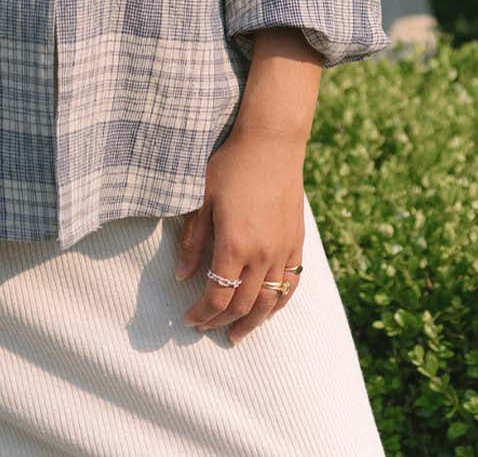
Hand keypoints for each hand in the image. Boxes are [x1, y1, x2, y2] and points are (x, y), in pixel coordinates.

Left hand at [175, 127, 305, 341]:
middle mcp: (262, 255)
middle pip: (243, 304)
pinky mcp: (296, 241)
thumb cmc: (230, 166)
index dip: (202, 313)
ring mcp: (283, 250)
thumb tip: (181, 275)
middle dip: (222, 321)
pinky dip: (278, 302)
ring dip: (252, 322)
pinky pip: (291, 283)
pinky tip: (269, 308)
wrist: (270, 143)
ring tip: (237, 333)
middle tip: (206, 328)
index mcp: (234, 245)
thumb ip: (193, 241)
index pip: (217, 295)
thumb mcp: (201, 199)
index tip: (189, 319)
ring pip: (270, 301)